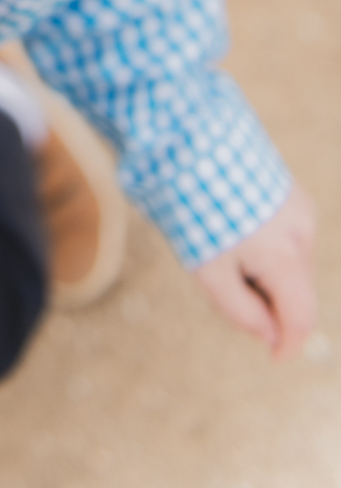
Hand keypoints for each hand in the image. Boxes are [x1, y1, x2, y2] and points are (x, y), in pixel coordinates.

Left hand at [193, 186, 317, 359]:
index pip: (303, 317)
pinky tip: (230, 226)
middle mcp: (303, 231)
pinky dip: (266, 247)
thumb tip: (269, 336)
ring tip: (219, 246)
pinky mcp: (287, 187)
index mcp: (287, 256)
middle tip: (222, 285)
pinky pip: (285, 234)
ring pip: (291, 261)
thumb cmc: (192, 201)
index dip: (289, 343)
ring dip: (265, 272)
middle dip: (268, 302)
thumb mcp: (207, 268)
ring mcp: (298, 205)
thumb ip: (241, 310)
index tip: (274, 358)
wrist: (187, 130)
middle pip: (296, 289)